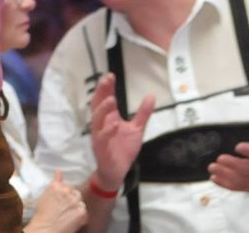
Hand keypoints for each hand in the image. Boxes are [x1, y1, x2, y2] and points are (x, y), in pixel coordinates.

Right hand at [26, 171, 86, 232]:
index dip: (65, 194)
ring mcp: (75, 201)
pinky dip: (80, 216)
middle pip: (75, 192)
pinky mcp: (81, 211)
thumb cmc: (42, 216)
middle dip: (72, 199)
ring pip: (80, 201)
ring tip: (67, 216)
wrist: (45, 230)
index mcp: (56, 186)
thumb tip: (59, 171)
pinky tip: (71, 220)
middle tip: (64, 209)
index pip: (66, 185)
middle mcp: (66, 191)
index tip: (63, 200)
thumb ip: (55, 182)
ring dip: (76, 207)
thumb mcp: (45, 195)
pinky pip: (84, 211)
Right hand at [88, 74, 153, 190]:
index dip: (106, 88)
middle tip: (106, 80)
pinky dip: (107, 130)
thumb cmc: (123, 149)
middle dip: (101, 93)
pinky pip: (102, 138)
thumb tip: (151, 95)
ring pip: (97, 120)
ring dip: (103, 109)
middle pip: (97, 105)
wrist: (117, 171)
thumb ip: (143, 113)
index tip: (111, 75)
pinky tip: (114, 123)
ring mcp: (100, 136)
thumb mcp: (137, 129)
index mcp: (109, 118)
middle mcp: (102, 124)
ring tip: (111, 99)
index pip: (105, 99)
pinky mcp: (101, 148)